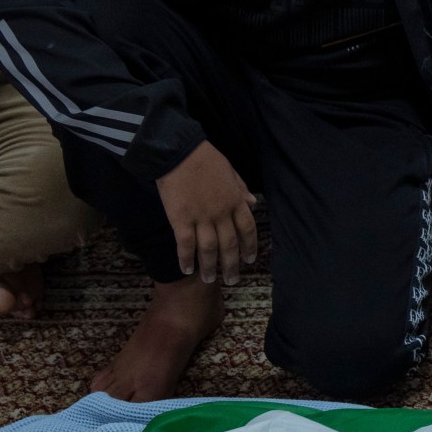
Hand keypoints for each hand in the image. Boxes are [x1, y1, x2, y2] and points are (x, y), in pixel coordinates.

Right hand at [156, 141, 258, 283]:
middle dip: (231, 264)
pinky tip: (187, 269)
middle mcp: (221, 213)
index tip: (249, 260)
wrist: (178, 151)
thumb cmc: (204, 158)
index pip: (248, 229)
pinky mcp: (180, 219)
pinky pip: (185, 244)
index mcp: (235, 200)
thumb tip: (253, 203)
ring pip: (209, 249)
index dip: (249, 246)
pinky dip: (186, 258)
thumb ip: (241, 189)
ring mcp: (201, 217)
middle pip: (229, 244)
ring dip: (210, 267)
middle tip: (232, 279)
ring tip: (209, 280)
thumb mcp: (230, 171)